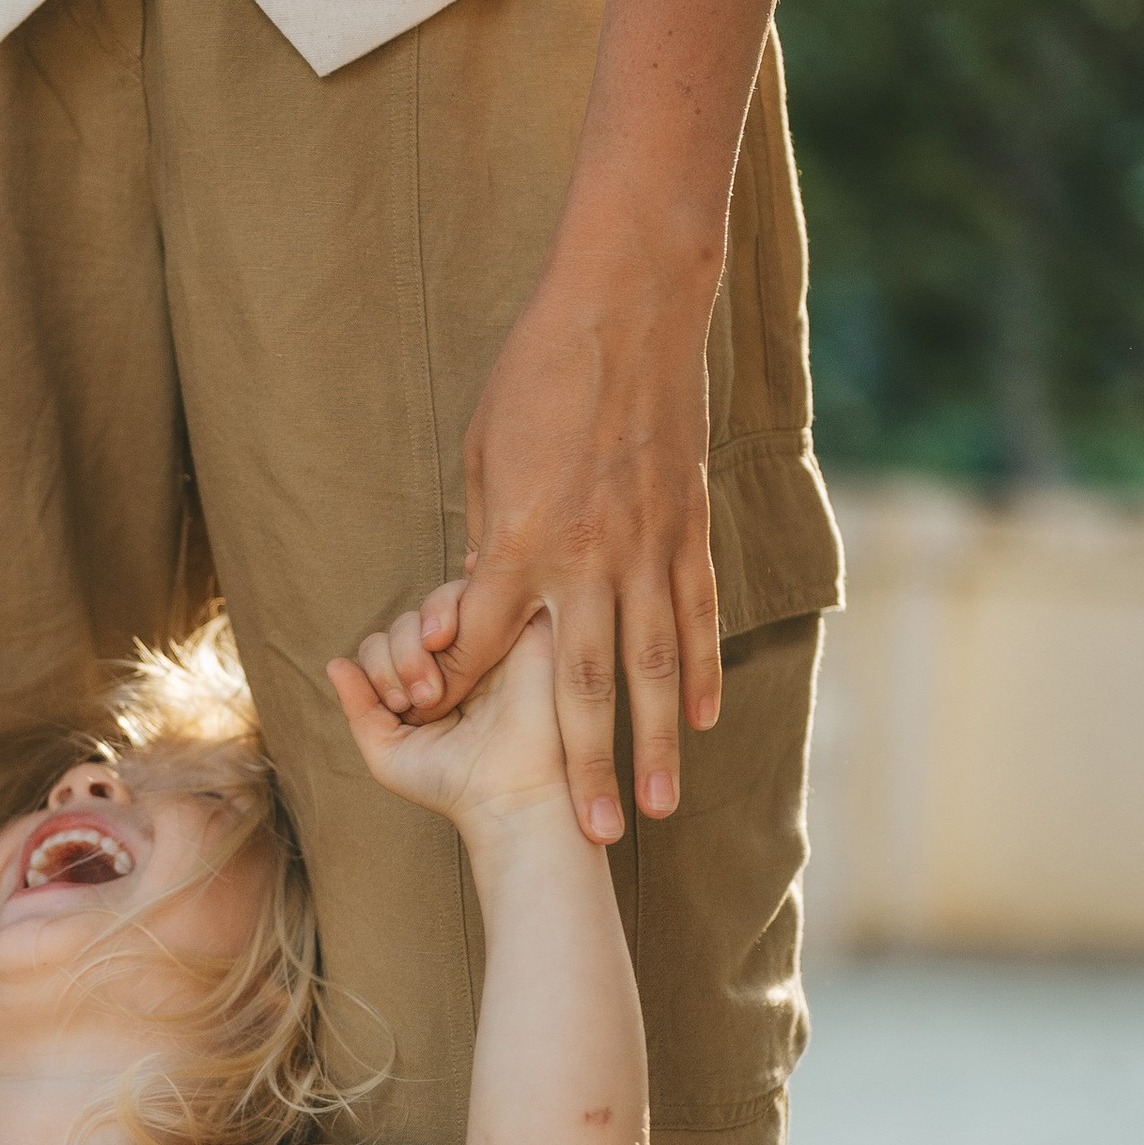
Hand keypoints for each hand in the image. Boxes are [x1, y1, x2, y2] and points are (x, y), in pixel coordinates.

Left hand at [328, 612, 571, 832]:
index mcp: (426, 683)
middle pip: (408, 622)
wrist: (510, 794)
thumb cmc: (450, 784)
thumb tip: (335, 664)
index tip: (398, 709)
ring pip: (440, 602)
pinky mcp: (521, 628)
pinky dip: (454, 606)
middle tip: (422, 700)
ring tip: (436, 685)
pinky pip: (480, 589)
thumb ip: (360, 709)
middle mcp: (456, 660)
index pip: (384, 647)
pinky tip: (449, 642)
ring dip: (421, 634)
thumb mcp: (388, 753)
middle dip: (398, 657)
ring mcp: (488, 641)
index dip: (379, 668)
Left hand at [395, 264, 721, 844]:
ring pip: (655, 667)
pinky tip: (699, 721)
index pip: (484, 642)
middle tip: (591, 836)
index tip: (443, 740)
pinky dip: (700, 672)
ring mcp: (648, 546)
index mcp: (521, 540)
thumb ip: (488, 536)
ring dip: (656, 743)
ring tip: (656, 807)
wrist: (626, 309)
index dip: (458, 692)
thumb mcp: (486, 454)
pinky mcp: (689, 528)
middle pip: (586, 687)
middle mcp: (588, 558)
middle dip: (587, 768)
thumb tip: (479, 595)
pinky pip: (696, 615)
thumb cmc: (537, 375)